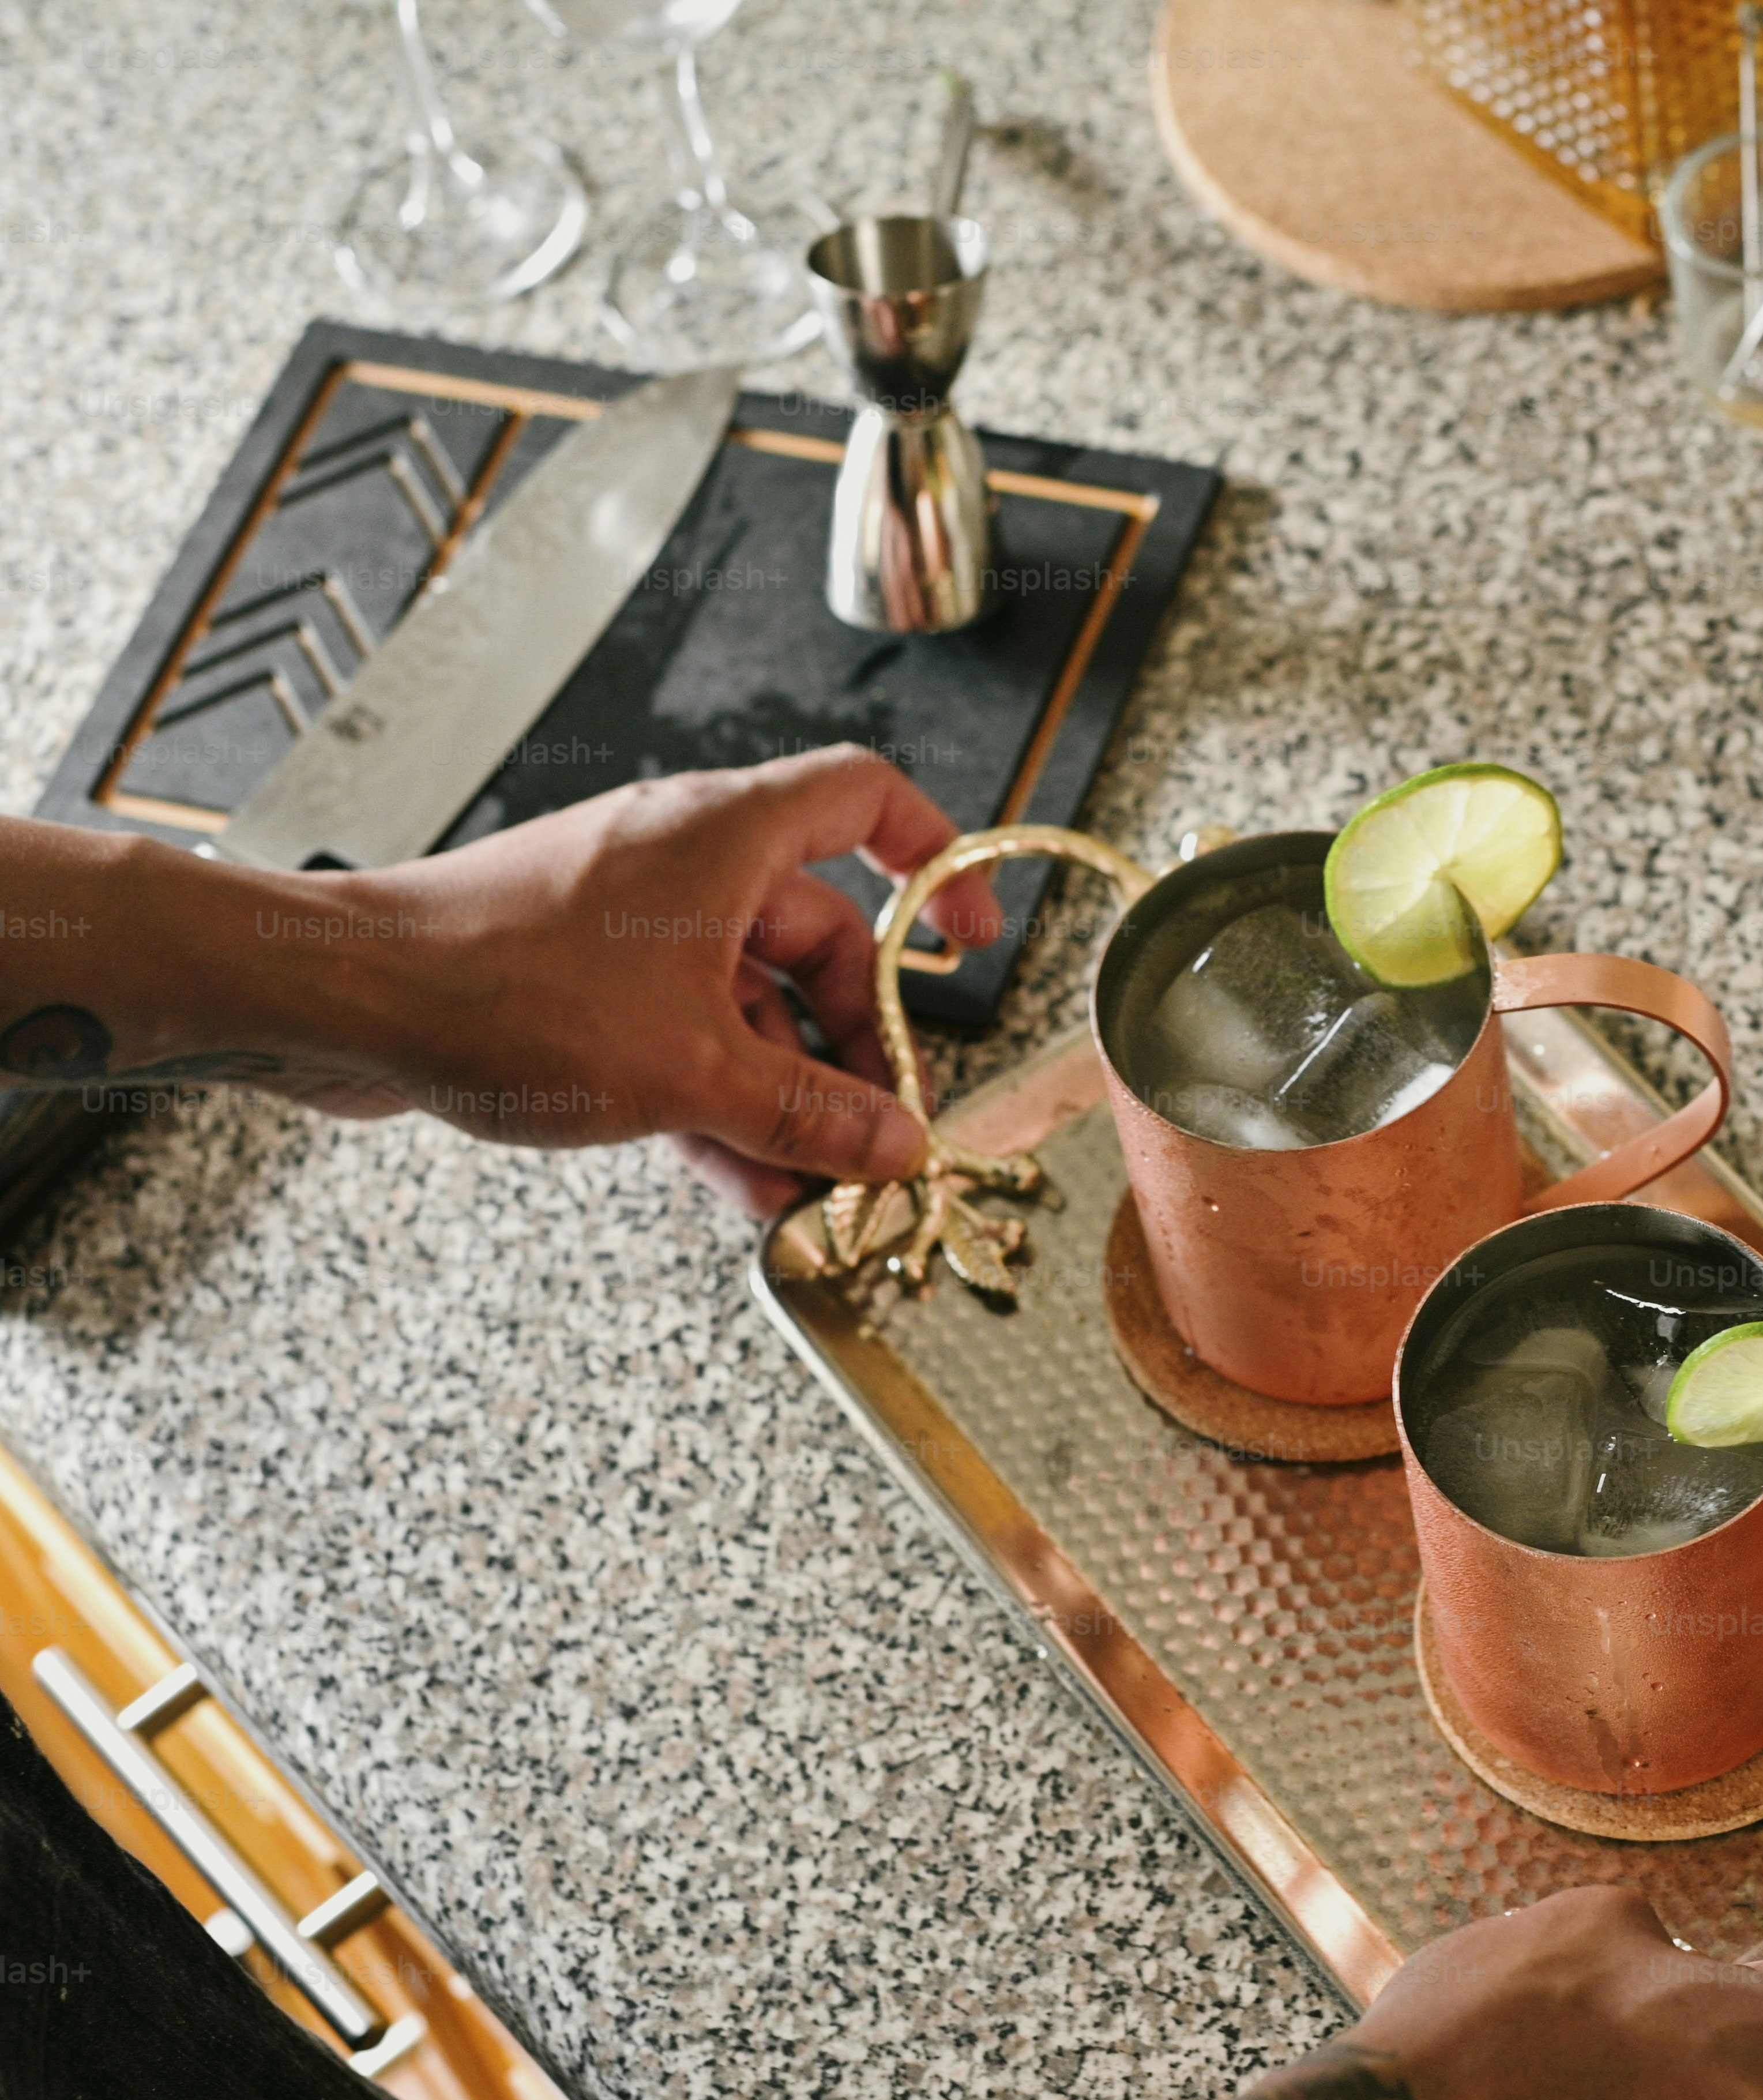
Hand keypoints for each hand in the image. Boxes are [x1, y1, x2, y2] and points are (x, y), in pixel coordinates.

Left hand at [327, 747, 995, 1215]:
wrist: (343, 1003)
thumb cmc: (499, 990)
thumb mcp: (691, 1071)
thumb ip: (809, 1113)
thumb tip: (894, 1145)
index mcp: (726, 836)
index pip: (866, 800)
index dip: (935, 857)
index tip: (966, 936)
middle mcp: (683, 862)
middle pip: (818, 934)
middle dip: (855, 1041)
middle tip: (877, 1125)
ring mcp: (630, 920)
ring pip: (748, 1000)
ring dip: (785, 1092)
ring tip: (811, 1184)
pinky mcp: (580, 974)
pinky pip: (682, 1030)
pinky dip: (718, 1096)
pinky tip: (740, 1180)